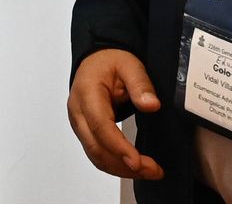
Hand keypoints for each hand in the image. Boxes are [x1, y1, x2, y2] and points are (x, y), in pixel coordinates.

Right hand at [68, 49, 163, 180]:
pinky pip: (96, 153)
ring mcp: (79, 123)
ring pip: (95, 155)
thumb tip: (151, 105)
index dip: (119, 147)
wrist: (96, 60)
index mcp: (87, 93)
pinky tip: (132, 167)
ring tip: (148, 172)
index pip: (101, 126)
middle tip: (153, 170)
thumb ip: (141, 84)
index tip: (137, 162)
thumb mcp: (130, 65)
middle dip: (124, 165)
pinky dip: (114, 164)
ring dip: (121, 169)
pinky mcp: (84, 131)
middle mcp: (78, 111)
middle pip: (96, 147)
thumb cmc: (110, 62)